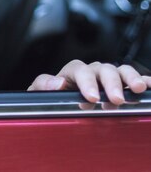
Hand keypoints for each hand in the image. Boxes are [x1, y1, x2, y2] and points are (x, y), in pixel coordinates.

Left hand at [28, 59, 150, 104]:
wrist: (53, 108)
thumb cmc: (48, 99)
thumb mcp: (38, 93)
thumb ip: (42, 85)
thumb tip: (57, 82)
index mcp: (72, 73)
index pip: (79, 70)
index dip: (86, 82)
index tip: (92, 97)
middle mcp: (91, 73)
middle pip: (103, 69)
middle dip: (111, 83)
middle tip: (117, 98)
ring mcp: (107, 80)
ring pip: (119, 71)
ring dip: (130, 78)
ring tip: (139, 88)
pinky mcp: (121, 88)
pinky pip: (133, 80)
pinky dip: (144, 81)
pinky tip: (149, 85)